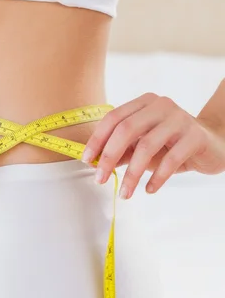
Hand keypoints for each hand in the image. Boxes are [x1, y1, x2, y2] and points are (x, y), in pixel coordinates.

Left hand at [81, 93, 224, 198]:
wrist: (212, 144)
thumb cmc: (171, 145)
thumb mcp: (143, 146)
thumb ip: (122, 151)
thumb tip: (96, 163)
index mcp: (144, 103)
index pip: (114, 118)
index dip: (97, 139)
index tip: (87, 160)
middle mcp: (161, 106)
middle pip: (126, 129)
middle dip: (109, 156)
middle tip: (100, 179)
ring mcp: (179, 119)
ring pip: (147, 146)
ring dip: (132, 174)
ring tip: (125, 194)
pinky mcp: (195, 136)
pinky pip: (171, 159)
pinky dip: (157, 177)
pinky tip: (149, 190)